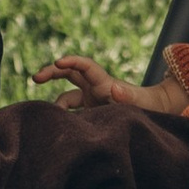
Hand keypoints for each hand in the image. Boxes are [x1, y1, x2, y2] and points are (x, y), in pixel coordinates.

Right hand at [34, 53, 188, 114]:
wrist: (154, 113)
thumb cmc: (148, 107)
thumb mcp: (140, 103)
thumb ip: (127, 96)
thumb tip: (113, 86)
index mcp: (104, 82)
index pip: (84, 66)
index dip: (70, 62)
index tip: (57, 62)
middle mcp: (94, 88)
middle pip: (69, 73)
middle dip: (51, 72)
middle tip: (35, 78)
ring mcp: (91, 99)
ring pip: (66, 94)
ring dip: (55, 102)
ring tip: (46, 115)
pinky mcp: (90, 112)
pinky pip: (71, 112)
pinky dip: (63, 117)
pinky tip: (56, 126)